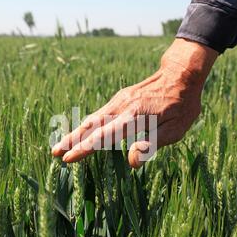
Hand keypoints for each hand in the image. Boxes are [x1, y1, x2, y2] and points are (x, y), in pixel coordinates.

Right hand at [52, 38, 218, 167]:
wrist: (181, 73)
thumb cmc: (182, 105)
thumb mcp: (175, 129)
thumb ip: (151, 145)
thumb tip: (131, 162)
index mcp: (133, 117)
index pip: (104, 136)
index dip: (84, 148)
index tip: (68, 158)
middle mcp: (121, 107)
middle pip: (90, 126)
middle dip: (71, 140)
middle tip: (54, 153)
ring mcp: (119, 101)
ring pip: (92, 119)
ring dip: (76, 132)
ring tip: (61, 145)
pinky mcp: (120, 98)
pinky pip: (99, 114)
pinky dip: (87, 125)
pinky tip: (82, 133)